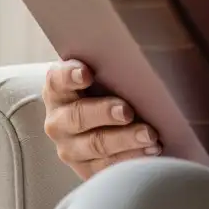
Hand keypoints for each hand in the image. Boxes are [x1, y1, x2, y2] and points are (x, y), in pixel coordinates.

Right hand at [42, 60, 161, 180]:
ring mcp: (71, 148)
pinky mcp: (87, 169)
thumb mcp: (102, 73)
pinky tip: (151, 153)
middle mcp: (58, 120)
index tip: (87, 72)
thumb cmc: (106, 87)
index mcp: (57, 90)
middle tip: (128, 110)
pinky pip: (108, 168)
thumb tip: (146, 39)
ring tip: (150, 135)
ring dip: (125, 140)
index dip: (70, 75)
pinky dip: (131, 160)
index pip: (58, 80)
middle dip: (104, 113)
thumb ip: (110, 62)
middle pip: (78, 117)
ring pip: (95, 146)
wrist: (98, 121)